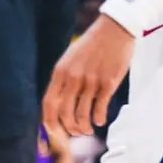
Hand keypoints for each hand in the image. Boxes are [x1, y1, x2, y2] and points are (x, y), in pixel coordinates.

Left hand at [43, 14, 133, 135]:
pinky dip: (98, 119)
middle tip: (76, 131)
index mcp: (60, 72)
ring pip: (82, 115)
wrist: (114, 30)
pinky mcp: (108, 83)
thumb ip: (64, 78)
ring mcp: (90, 81)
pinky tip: (99, 120)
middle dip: (69, 128)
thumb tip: (59, 101)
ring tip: (87, 129)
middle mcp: (73, 78)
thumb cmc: (91, 44)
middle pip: (64, 113)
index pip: (49, 103)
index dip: (49, 122)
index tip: (53, 132)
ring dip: (84, 127)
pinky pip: (99, 109)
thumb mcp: (70, 58)